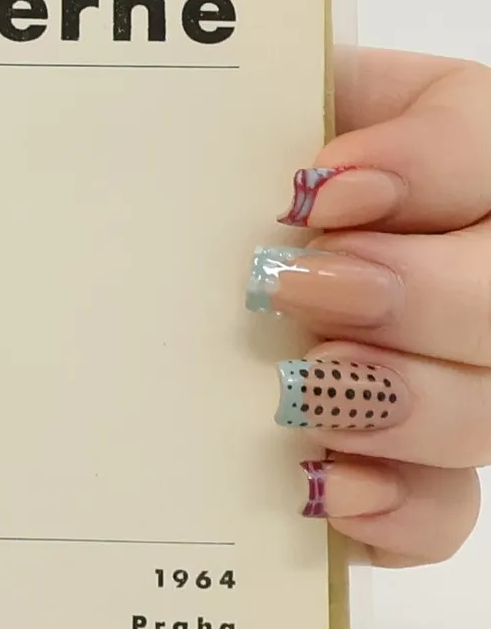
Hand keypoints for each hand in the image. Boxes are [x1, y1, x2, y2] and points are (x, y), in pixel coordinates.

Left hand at [247, 47, 489, 565]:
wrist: (169, 268)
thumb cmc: (213, 182)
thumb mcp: (240, 127)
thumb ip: (272, 120)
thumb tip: (316, 181)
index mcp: (448, 157)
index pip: (480, 143)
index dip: (424, 166)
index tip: (320, 187)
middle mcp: (473, 271)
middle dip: (419, 294)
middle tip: (302, 292)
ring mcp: (455, 379)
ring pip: (490, 406)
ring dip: (405, 400)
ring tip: (304, 388)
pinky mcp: (414, 472)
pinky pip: (446, 508)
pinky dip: (397, 506)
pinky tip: (329, 488)